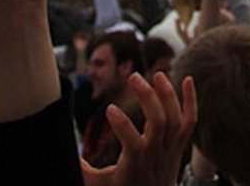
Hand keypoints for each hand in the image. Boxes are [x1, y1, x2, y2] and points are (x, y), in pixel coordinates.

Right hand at [82, 72, 198, 185]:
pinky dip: (191, 101)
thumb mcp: (98, 185)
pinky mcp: (179, 145)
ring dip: (168, 94)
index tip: (109, 108)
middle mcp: (156, 156)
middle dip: (147, 97)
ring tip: (156, 74)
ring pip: (175, 120)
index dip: (122, 125)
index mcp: (135, 166)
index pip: (133, 144)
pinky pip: (189, 122)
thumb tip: (58, 149)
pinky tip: (188, 79)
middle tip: (133, 76)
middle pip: (159, 124)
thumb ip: (80, 170)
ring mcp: (170, 150)